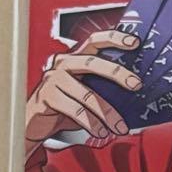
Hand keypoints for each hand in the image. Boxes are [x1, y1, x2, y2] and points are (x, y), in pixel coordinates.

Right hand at [25, 29, 143, 144]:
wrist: (36, 122)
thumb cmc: (65, 105)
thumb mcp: (87, 92)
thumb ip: (104, 87)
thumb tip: (135, 93)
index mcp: (75, 58)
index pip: (94, 41)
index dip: (113, 38)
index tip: (134, 42)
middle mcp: (63, 64)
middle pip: (92, 62)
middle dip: (117, 73)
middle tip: (136, 84)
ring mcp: (53, 79)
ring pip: (87, 94)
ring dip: (108, 114)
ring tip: (120, 127)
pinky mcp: (47, 96)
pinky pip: (75, 110)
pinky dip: (92, 124)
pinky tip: (101, 132)